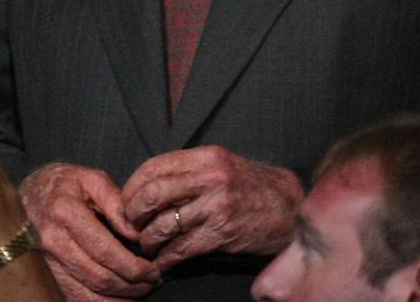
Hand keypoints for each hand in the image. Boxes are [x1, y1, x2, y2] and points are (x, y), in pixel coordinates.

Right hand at [20, 162, 159, 298]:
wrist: (27, 193)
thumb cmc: (64, 185)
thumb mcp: (92, 179)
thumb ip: (117, 203)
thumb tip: (137, 234)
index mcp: (65, 213)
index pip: (106, 251)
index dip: (134, 267)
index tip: (153, 271)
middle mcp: (51, 241)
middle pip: (98, 277)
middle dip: (132, 286)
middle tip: (152, 283)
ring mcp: (44, 262)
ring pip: (85, 295)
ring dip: (117, 300)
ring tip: (139, 293)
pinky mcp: (44, 274)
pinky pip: (72, 298)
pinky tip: (117, 299)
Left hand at [120, 147, 302, 269]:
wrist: (291, 209)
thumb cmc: (253, 187)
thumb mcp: (223, 165)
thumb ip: (190, 171)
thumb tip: (149, 185)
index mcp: (206, 156)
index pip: (154, 167)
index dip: (133, 186)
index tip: (128, 202)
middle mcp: (210, 177)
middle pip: (152, 194)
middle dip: (133, 214)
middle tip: (132, 226)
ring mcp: (217, 206)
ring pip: (163, 225)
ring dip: (148, 241)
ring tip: (148, 247)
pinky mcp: (223, 233)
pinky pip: (182, 248)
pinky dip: (167, 258)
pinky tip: (164, 262)